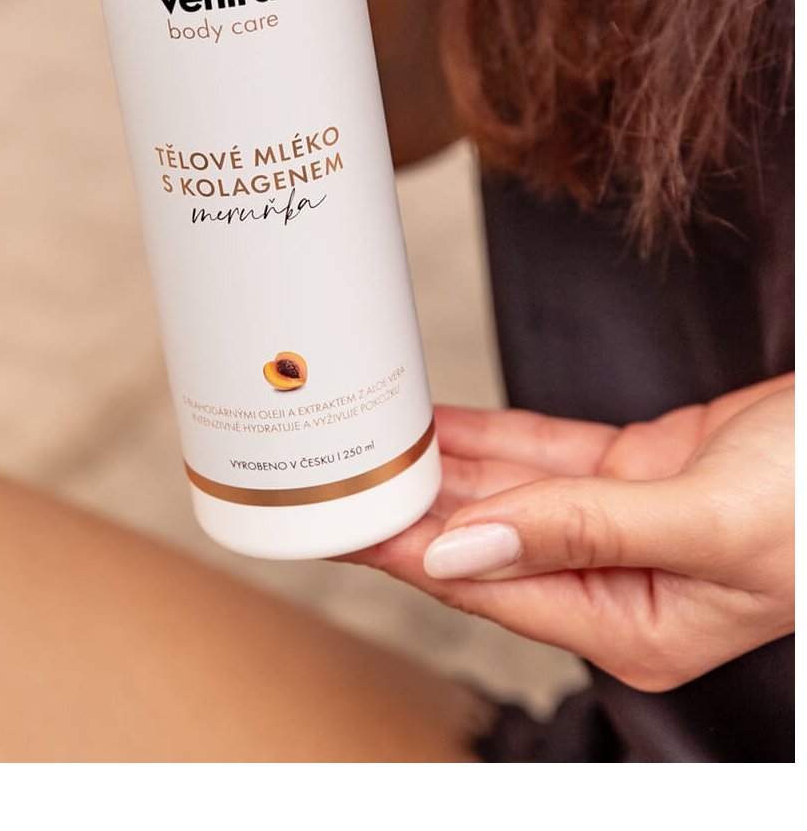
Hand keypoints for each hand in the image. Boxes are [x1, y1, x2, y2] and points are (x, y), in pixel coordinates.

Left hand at [349, 375, 792, 690]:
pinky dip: (490, 435)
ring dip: (443, 463)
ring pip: (507, 492)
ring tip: (373, 436)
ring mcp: (624, 523)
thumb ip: (581, 532)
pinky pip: (542, 454)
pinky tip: (440, 420)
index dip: (410, 551)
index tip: (345, 520)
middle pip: (485, 542)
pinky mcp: (635, 470)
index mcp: (634, 626)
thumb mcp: (705, 524)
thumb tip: (464, 547)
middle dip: (413, 505)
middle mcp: (619, 581)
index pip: (488, 588)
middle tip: (340, 466)